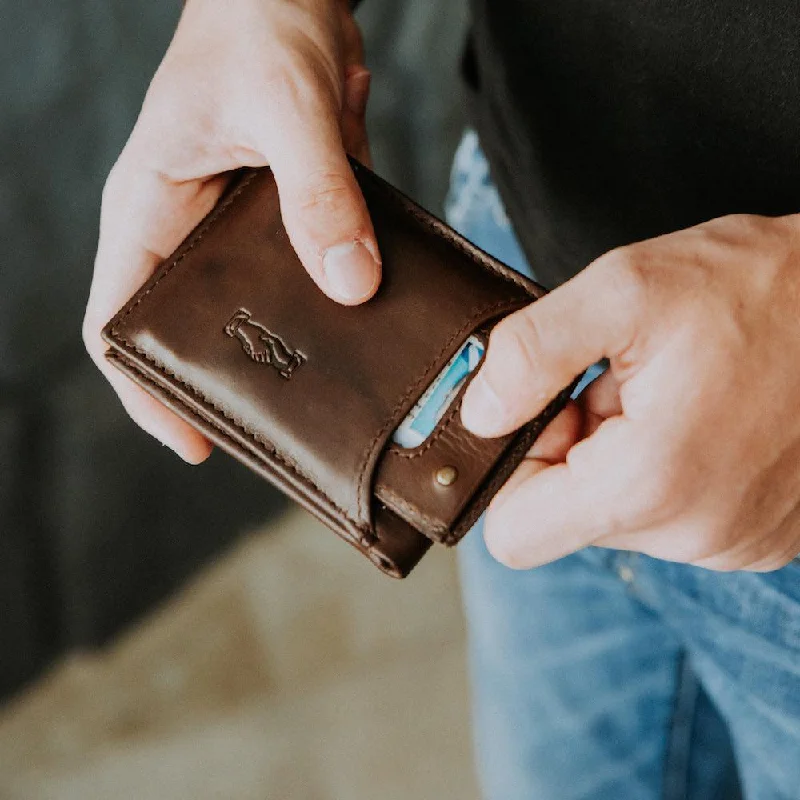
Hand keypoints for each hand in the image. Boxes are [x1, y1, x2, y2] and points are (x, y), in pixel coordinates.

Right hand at [83, 0, 376, 462]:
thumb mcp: (287, 106)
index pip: (116, 320)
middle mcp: (190, 232)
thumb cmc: (260, 24)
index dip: (143, 388)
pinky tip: (364, 337)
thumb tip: (350, 282)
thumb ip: (318, 192)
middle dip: (221, 383)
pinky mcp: (290, 222)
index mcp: (151, 211)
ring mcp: (242, 232)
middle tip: (274, 436)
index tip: (193, 440)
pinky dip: (326, 310)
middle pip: (187, 332)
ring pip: (252, 313)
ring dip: (283, 351)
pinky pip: (302, 279)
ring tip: (326, 401)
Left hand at [461, 214, 799, 571]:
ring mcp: (732, 543)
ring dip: (621, 455)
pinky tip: (700, 415)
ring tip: (671, 393)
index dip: (513, 469)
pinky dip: (664, 467)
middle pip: (566, 519)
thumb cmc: (762, 288)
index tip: (548, 414)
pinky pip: (670, 514)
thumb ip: (530, 353)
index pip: (514, 534)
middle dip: (573, 452)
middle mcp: (693, 534)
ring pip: (618, 514)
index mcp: (648, 486)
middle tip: (618, 386)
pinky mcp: (756, 535)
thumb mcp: (625, 289)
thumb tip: (478, 413)